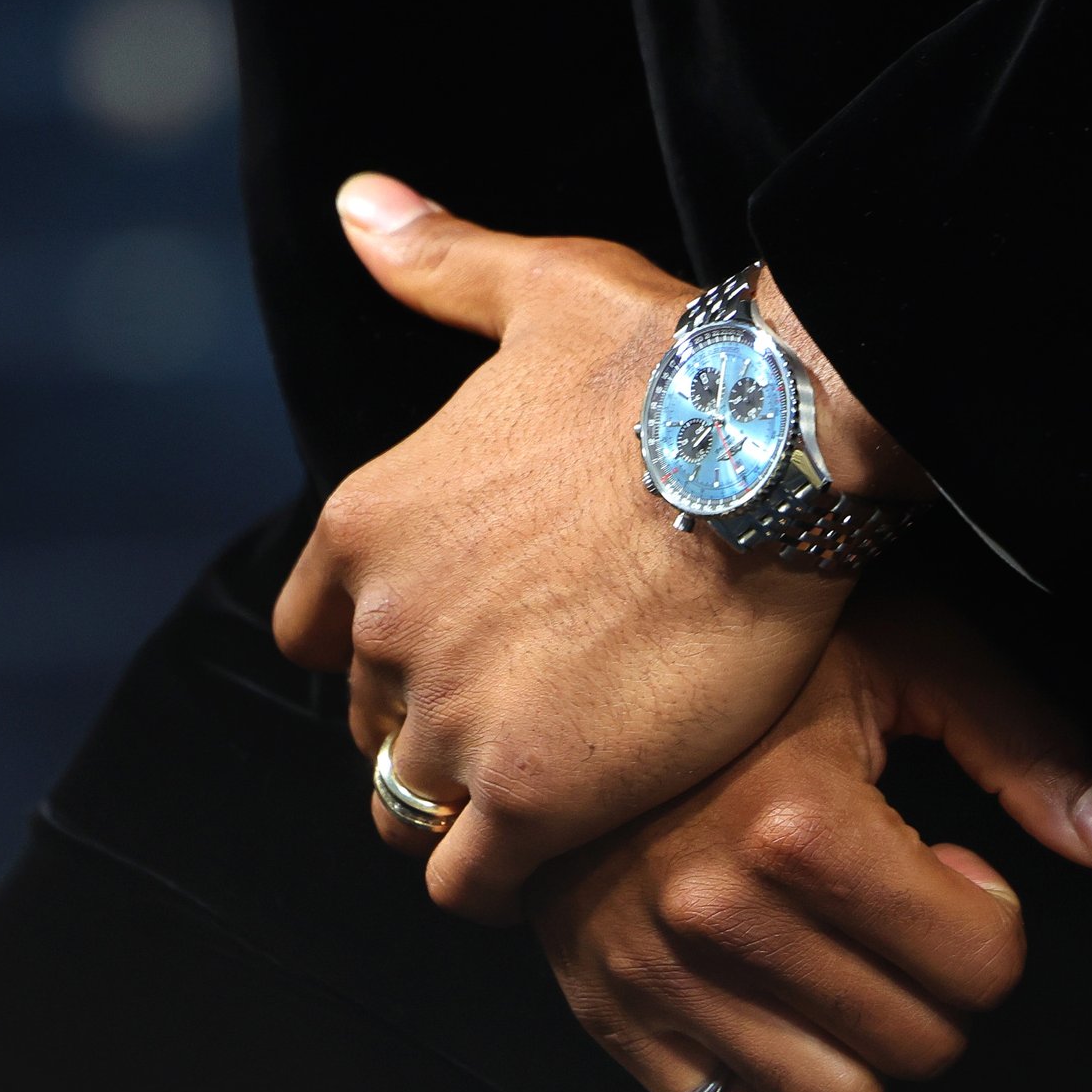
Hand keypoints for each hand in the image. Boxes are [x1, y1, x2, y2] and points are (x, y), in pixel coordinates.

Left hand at [275, 174, 904, 920]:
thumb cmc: (670, 364)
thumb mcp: (540, 291)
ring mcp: (449, 713)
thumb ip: (439, 265)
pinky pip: (468, 883)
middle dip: (430, 737)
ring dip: (460, 818)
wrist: (770, 447)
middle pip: (370, 727)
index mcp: (369, 520)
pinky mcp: (525, 790)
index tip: (458, 664)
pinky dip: (499, 886)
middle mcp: (385, 623)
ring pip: (404, 813)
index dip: (382, 660)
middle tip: (529, 734)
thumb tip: (358, 205)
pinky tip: (559, 867)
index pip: (321, 636)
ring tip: (547, 809)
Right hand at [529, 593, 1091, 1091]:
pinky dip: (762, 1085)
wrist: (567, 666)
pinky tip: (768, 1003)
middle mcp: (723, 913)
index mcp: (804, 823)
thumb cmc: (755, 656)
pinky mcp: (606, 1012)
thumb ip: (1023, 746)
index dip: (990, 922)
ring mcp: (656, 973)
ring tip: (838, 964)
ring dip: (861, 1049)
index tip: (951, 872)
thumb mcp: (903, 654)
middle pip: (920, 1045)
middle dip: (937, 989)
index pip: (982, 967)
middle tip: (897, 917)